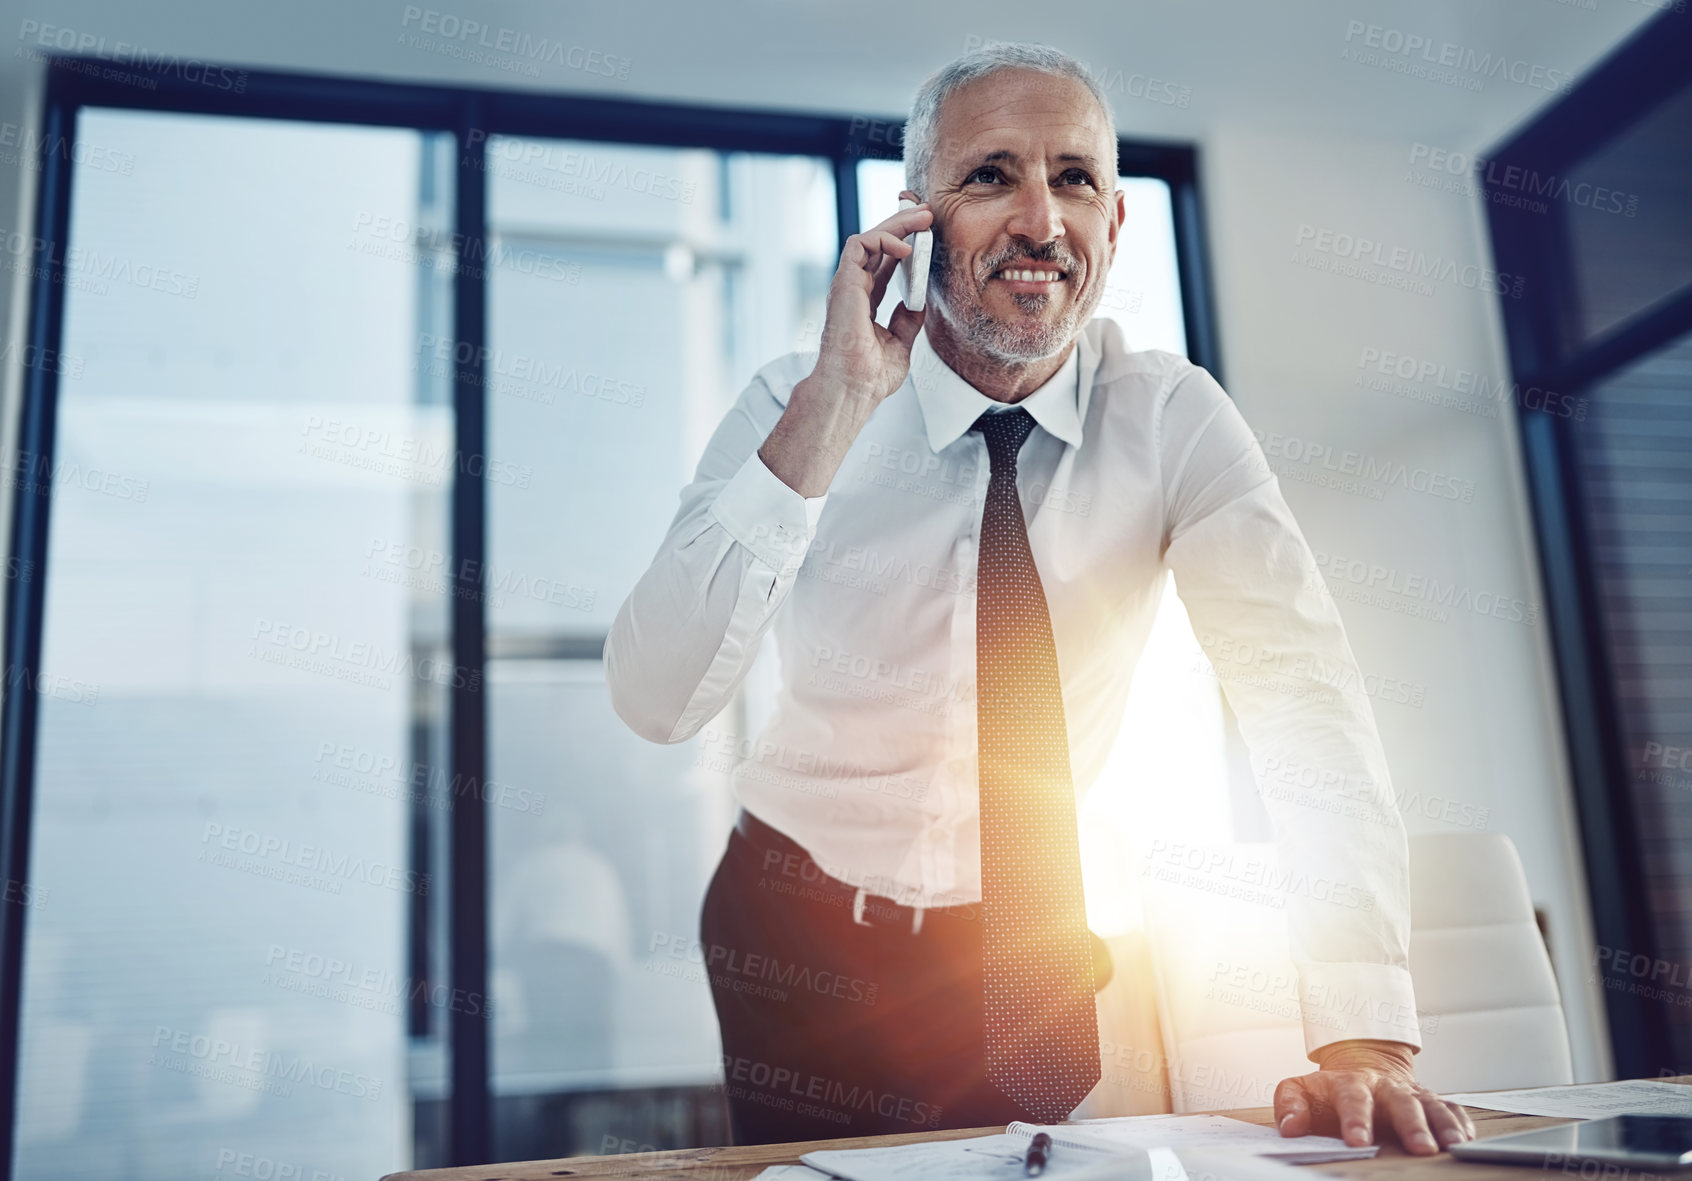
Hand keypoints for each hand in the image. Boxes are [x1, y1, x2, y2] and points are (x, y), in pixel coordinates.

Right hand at [810, 188, 931, 401]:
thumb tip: (918, 302)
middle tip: (927, 214)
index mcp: (863, 304)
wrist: (853, 390)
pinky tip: (906, 246)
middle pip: (876, 246)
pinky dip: (884, 238)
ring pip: (868, 239)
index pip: (882, 264)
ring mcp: (847, 285)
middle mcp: (853, 291)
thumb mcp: (900, 344)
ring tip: (922, 218)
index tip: (925, 235)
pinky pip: (860, 245)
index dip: (902, 246)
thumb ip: (907, 320)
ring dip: (896, 224)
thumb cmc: (869, 378)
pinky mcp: (844, 283)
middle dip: (901, 225)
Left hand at [1273, 1040, 1474, 1155]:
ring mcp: (1412, 1093)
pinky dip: (1461, 1123)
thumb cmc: (1330, 1090)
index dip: (1355, 1119)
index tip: (1357, 1142)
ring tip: (1453, 1148)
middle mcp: (1386, 1086)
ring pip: (1432, 1105)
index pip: (1353, 1098)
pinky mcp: (1432, 1101)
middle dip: (1411, 1125)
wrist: (1362, 1065)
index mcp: (1351, 1083)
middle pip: (1401, 1102)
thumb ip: (1290, 1104)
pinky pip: (1451, 1109)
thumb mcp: (1301, 1089)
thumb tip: (1289, 1127)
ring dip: (1443, 1126)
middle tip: (1421, 1149)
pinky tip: (1466, 1141)